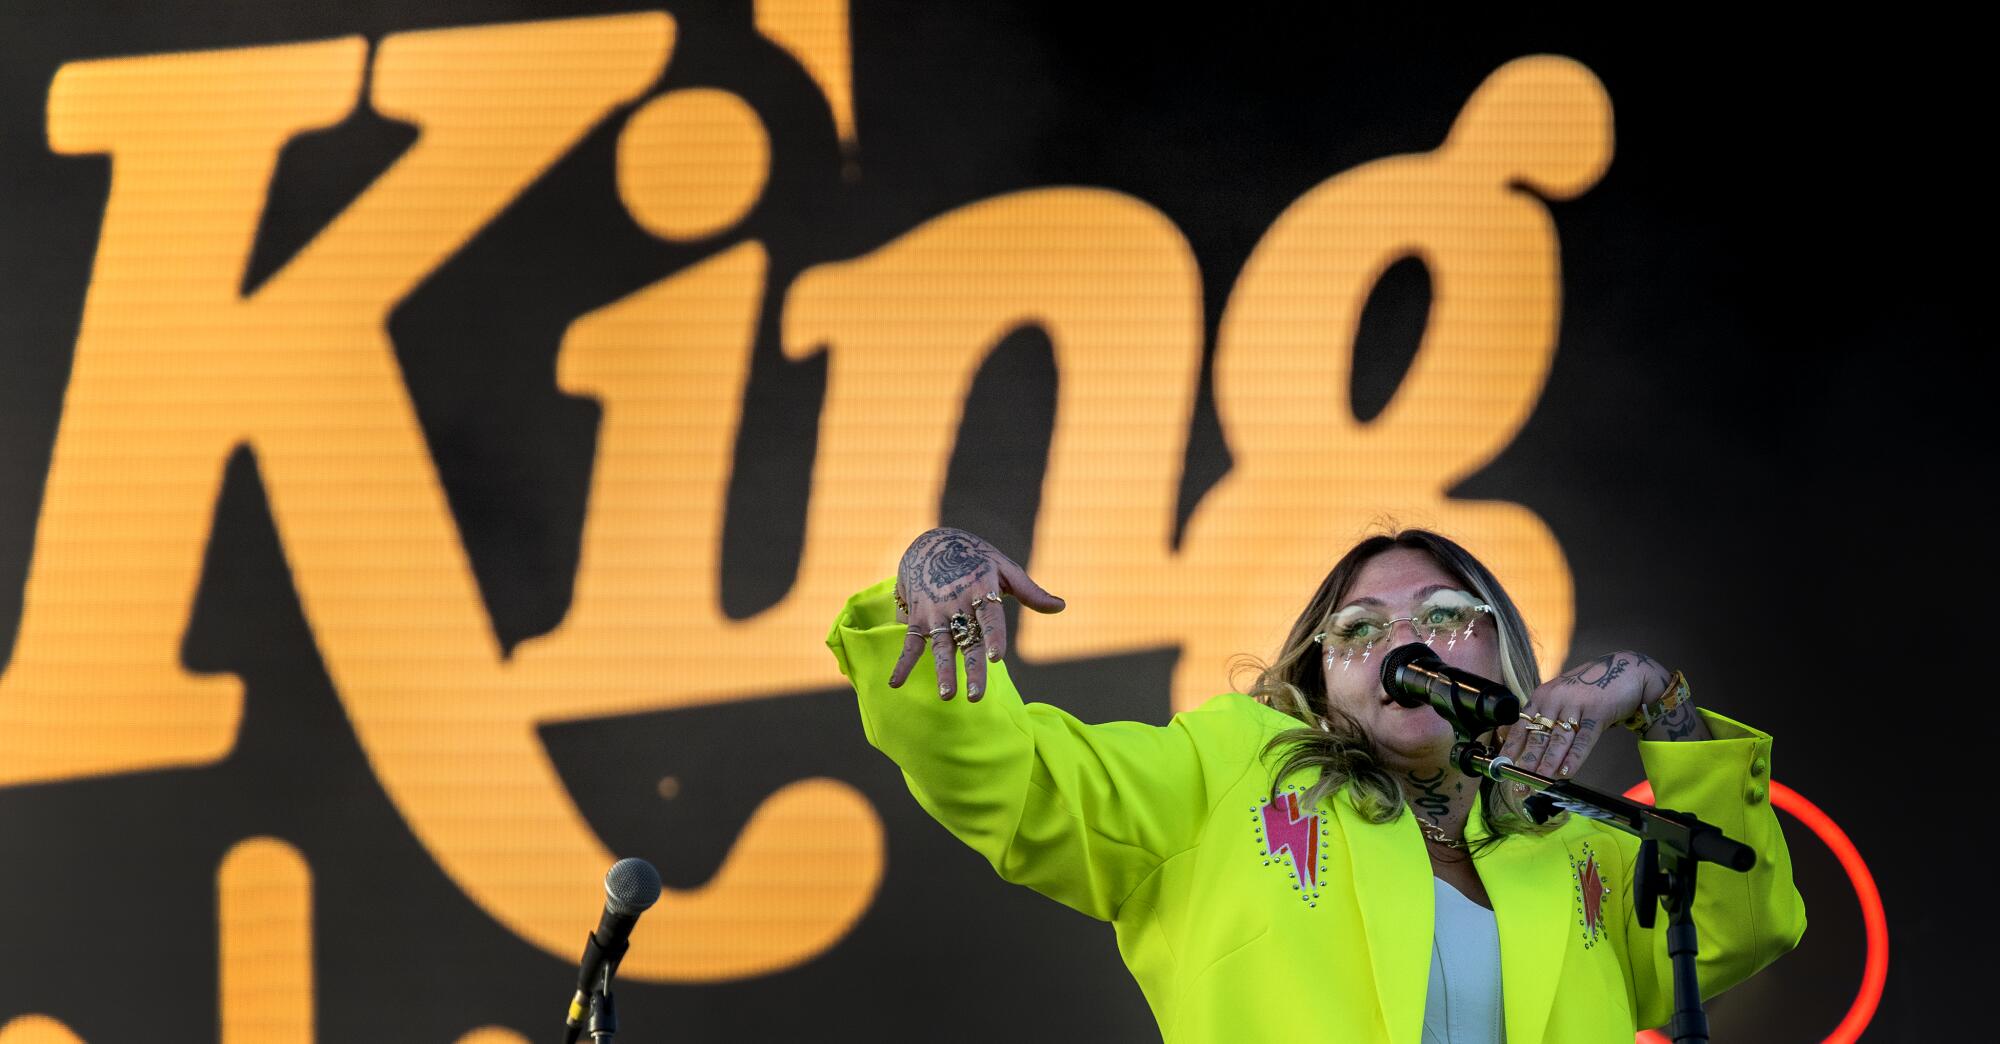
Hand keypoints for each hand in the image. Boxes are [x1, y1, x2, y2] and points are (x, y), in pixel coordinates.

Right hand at [889, 527, 1064, 700]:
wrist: (931, 544)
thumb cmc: (975, 559)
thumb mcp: (1004, 568)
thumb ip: (1030, 591)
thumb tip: (1061, 607)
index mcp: (981, 590)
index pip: (990, 617)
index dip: (993, 637)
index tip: (995, 658)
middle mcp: (957, 604)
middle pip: (967, 640)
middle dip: (971, 668)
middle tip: (976, 695)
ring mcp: (936, 613)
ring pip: (940, 645)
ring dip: (942, 671)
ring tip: (947, 695)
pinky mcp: (917, 618)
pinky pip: (909, 642)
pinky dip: (901, 663)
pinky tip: (894, 684)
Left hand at [1494, 650, 1669, 779]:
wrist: (1626, 670)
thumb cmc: (1591, 688)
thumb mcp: (1562, 697)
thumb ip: (1548, 717)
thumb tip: (1532, 748)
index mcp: (1542, 697)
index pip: (1520, 726)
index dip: (1511, 749)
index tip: (1503, 767)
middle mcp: (1555, 700)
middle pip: (1537, 737)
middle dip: (1528, 764)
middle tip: (1521, 784)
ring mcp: (1576, 705)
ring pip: (1558, 740)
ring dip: (1548, 764)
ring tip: (1539, 783)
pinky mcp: (1598, 711)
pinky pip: (1584, 739)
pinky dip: (1574, 757)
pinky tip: (1566, 772)